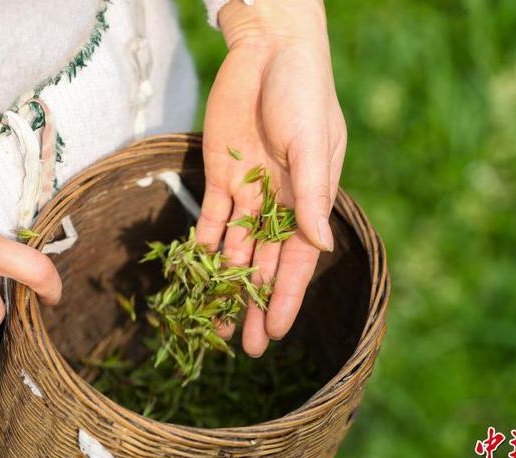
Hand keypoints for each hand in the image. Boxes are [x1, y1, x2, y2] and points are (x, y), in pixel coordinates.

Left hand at [196, 0, 345, 355]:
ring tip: (214, 322)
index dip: (287, 298)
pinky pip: (211, 220)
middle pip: (264, 266)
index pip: (297, 262)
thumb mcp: (312, 147)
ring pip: (235, 251)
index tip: (276, 333)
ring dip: (226, 285)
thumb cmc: (304, 96)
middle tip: (245, 347)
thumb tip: (319, 247)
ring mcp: (248, 193)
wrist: (268, 52)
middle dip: (255, 305)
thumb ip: (312, 198)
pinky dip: (204, 247)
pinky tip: (196, 275)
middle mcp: (279, 205)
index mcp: (309, 202)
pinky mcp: (220, 177)